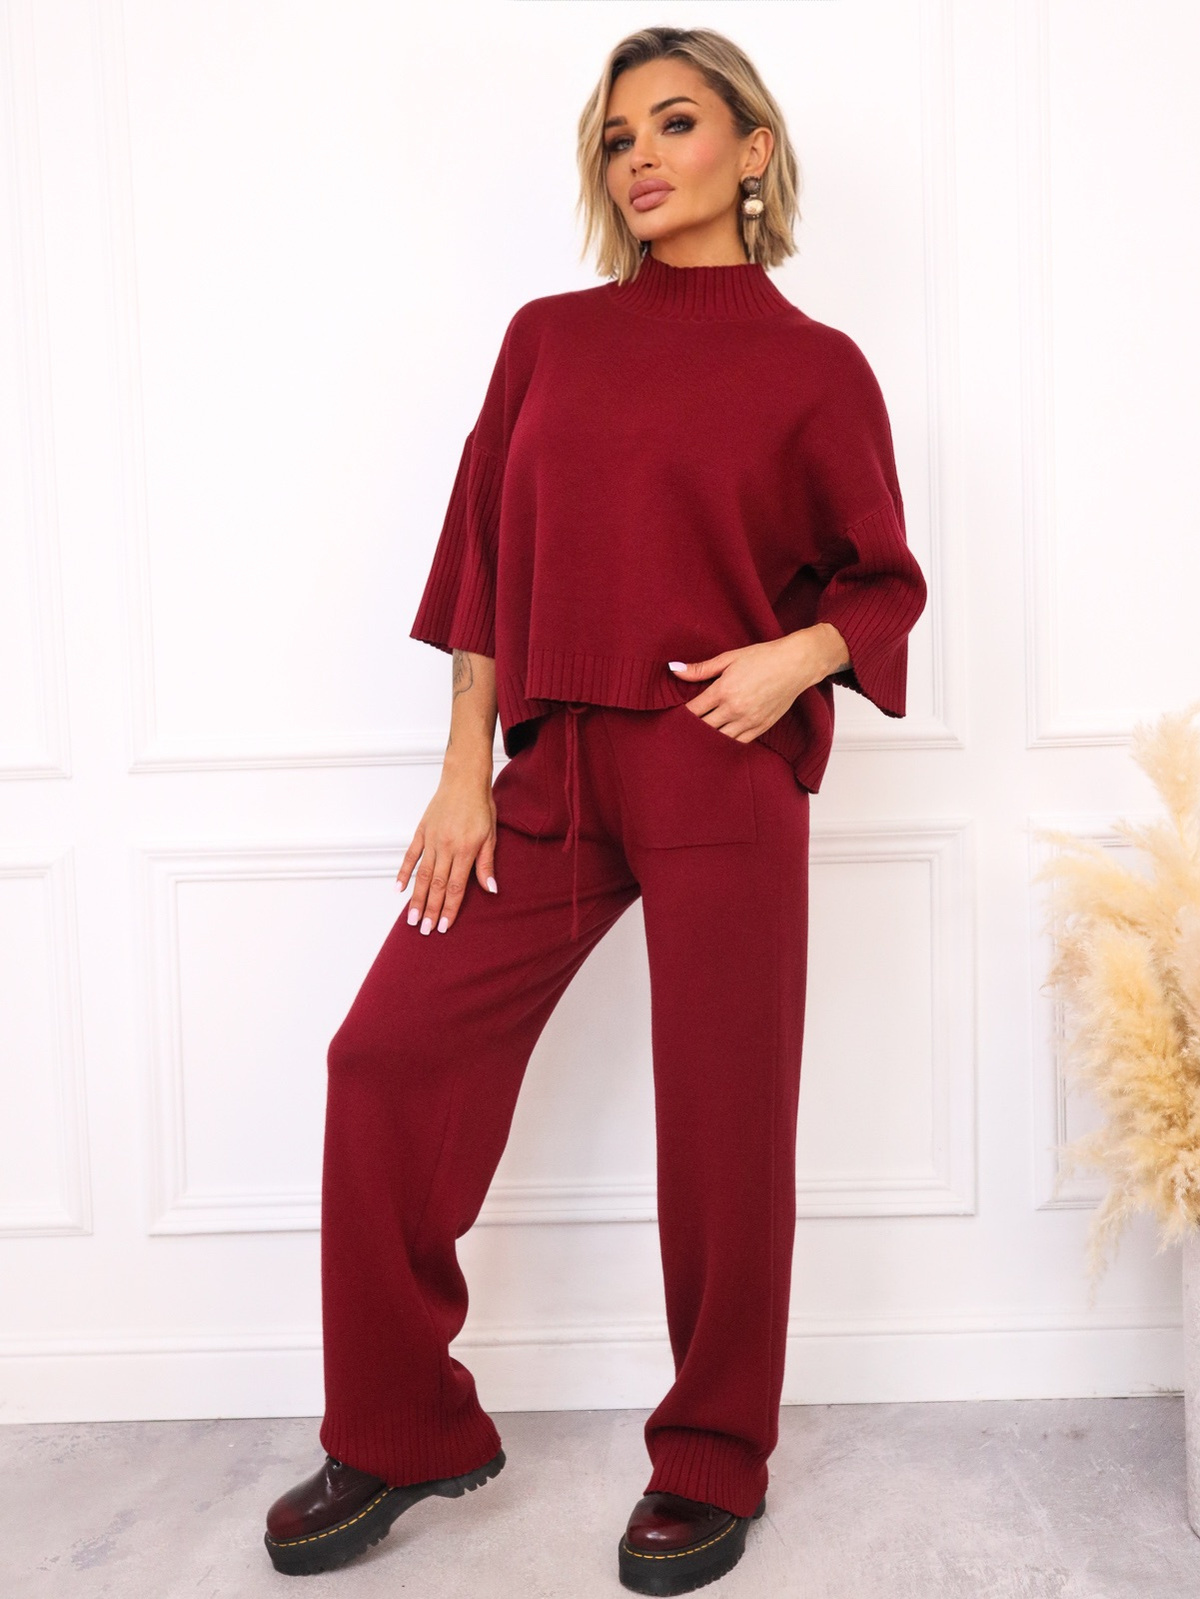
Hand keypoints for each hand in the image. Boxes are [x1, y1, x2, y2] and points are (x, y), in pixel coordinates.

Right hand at [396, 767, 498, 934]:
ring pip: (422, 875)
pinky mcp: (421, 832)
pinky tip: (398, 890)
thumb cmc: (480, 806)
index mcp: (465, 850)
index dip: (450, 909)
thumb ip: (486, 864)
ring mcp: (431, 840)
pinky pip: (410, 856)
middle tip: (424, 931)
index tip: (444, 927)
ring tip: (411, 919)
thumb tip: (490, 889)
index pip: (456, 887)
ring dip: (416, 899)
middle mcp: (446, 847)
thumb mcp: (491, 835)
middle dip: (431, 910)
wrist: (464, 779)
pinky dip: (403, 873)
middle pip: (436, 886)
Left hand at [667, 624, 850, 741]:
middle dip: (689, 729)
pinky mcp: (761, 728)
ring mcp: (749, 721)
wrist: (795, 665)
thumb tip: (673, 669)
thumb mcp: (729, 658)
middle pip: (703, 728)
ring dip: (706, 739)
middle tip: (678, 731)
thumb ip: (700, 668)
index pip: (693, 711)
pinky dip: (725, 743)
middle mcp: (735, 709)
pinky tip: (717, 741)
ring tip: (695, 738)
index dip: (680, 716)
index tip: (671, 716)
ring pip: (719, 739)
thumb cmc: (762, 657)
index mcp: (723, 690)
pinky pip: (737, 743)